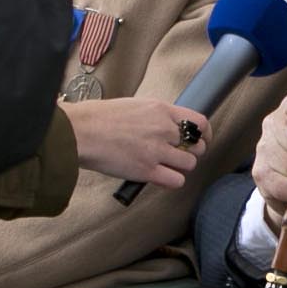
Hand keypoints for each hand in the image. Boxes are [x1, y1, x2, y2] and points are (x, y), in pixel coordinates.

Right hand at [65, 98, 211, 190]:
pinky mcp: (148, 170)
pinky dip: (171, 181)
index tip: (202, 140)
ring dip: (180, 167)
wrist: (82, 132)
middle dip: (191, 153)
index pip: (199, 122)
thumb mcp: (135, 106)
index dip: (205, 135)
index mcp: (161, 110)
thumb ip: (155, 116)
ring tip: (165, 166)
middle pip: (197, 146)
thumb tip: (168, 126)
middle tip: (178, 155)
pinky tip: (160, 177)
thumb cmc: (99, 118)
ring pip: (189, 164)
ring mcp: (157, 150)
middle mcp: (164, 129)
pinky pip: (176, 181)